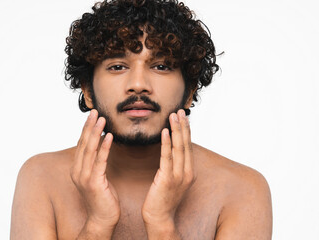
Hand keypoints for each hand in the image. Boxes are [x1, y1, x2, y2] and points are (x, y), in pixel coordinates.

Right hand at [70, 109, 119, 230]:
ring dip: (96, 132)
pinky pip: (100, 160)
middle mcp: (77, 171)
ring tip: (102, 119)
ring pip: (89, 149)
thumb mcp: (97, 176)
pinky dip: (104, 147)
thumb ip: (96, 162)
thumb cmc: (103, 197)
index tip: (92, 115)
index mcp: (77, 169)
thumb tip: (101, 146)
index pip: (81, 144)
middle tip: (95, 111)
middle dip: (89, 126)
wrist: (102, 218)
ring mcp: (84, 177)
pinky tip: (109, 136)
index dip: (86, 129)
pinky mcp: (93, 182)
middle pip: (83, 143)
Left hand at [142, 109, 195, 227]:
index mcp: (188, 172)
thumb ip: (174, 166)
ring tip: (174, 115)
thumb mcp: (172, 180)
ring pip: (179, 148)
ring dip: (177, 130)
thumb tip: (171, 151)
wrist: (159, 218)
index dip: (186, 131)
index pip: (188, 147)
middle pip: (186, 144)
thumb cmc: (163, 198)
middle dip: (183, 126)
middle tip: (180, 110)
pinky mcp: (168, 179)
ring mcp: (179, 176)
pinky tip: (165, 132)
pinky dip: (167, 143)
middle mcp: (187, 172)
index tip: (183, 117)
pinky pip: (167, 157)